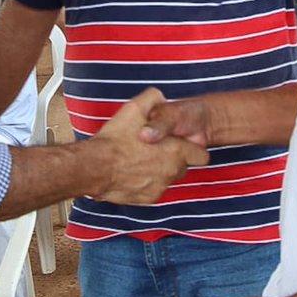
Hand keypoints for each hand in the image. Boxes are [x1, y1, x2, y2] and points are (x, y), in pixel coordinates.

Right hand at [91, 89, 209, 202]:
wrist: (94, 167)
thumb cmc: (115, 139)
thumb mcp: (135, 107)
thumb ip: (154, 99)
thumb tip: (161, 98)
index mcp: (176, 151)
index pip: (201, 156)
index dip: (190, 148)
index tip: (177, 143)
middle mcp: (172, 172)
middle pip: (183, 167)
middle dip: (173, 158)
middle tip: (153, 148)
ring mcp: (160, 187)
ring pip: (167, 178)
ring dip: (159, 170)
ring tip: (138, 159)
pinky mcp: (148, 199)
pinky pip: (153, 188)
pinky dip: (146, 181)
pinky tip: (131, 171)